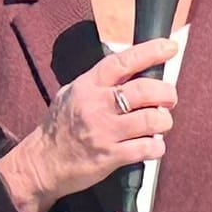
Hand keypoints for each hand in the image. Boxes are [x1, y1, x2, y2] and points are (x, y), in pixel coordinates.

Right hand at [0, 39, 179, 211]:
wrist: (42, 163)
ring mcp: (103, 132)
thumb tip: (131, 67)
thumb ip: (99, 81)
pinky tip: (154, 146)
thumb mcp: (72, 94)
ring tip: (161, 123)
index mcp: (88, 86)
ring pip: (150, 120)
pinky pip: (146, 149)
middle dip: (166, 93)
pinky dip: (157, 147)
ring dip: (164, 121)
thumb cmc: (60, 127)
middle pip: (144, 90)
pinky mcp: (109, 157)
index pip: (122, 62)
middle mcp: (96, 106)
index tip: (170, 48)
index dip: (149, 52)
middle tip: (169, 99)